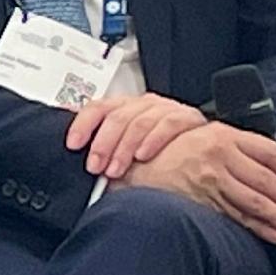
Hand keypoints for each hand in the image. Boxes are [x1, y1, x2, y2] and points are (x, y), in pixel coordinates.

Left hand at [64, 90, 207, 182]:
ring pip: (139, 122)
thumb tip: (82, 162)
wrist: (202, 151)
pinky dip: (153, 140)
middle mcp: (143, 104)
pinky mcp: (187, 117)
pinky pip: (168, 124)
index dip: (83, 125)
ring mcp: (165, 109)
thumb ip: (106, 150)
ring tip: (115, 169)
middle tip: (95, 167)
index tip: (73, 144)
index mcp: (124, 107)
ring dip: (124, 148)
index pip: (98, 108)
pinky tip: (143, 156)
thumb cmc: (158, 153)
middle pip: (117, 117)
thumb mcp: (127, 149)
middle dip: (102, 144)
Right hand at [118, 121, 275, 243]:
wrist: (123, 166)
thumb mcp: (191, 136)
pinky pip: (238, 216)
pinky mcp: (201, 200)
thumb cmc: (153, 154)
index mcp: (220, 135)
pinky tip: (271, 233)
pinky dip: (258, 227)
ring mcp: (210, 178)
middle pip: (266, 179)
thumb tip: (252, 165)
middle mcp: (219, 154)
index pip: (267, 151)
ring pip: (256, 200)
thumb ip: (222, 147)